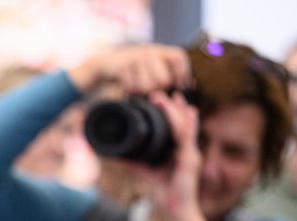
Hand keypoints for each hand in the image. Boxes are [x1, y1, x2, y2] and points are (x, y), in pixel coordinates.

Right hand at [69, 44, 190, 95]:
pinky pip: (132, 87)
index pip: (178, 57)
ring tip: (137, 90)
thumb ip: (169, 74)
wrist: (106, 64)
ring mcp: (135, 57)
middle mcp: (149, 51)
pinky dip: (129, 92)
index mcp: (160, 51)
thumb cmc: (134, 71)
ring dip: (141, 93)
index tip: (179, 87)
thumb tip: (190, 85)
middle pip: (163, 79)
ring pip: (147, 86)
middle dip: (157, 90)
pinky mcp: (122, 66)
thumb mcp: (152, 68)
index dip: (181, 73)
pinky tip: (127, 90)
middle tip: (150, 91)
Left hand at [124, 90, 207, 220]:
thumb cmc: (161, 192)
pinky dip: (189, 126)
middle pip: (178, 122)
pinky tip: (189, 113)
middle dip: (170, 106)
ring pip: (184, 127)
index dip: (165, 111)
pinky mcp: (190, 161)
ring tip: (170, 97)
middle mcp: (183, 148)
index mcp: (173, 149)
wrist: (173, 211)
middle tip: (158, 92)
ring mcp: (189, 153)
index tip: (154, 97)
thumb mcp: (142, 171)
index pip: (171, 126)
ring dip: (176, 111)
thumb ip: (130, 160)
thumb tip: (111, 152)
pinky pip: (189, 140)